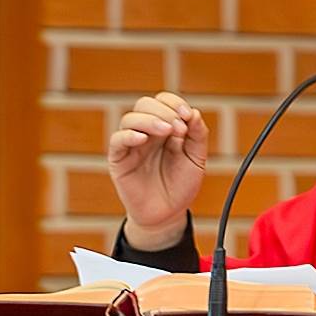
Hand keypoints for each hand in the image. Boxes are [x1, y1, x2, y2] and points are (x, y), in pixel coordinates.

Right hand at [107, 89, 207, 242]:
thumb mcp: (197, 160)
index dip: (175, 103)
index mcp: (165, 128)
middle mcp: (146, 132)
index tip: (188, 115)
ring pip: (130, 118)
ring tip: (167, 131)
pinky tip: (143, 139)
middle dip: (164, 110)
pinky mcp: (119, 159)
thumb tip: (194, 113)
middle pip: (145, 104)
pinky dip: (129, 135)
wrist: (168, 215)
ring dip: (150, 119)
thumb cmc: (180, 186)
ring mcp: (131, 145)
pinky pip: (117, 140)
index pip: (163, 101)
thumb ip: (198, 136)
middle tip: (179, 128)